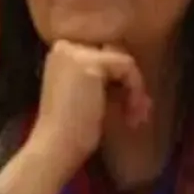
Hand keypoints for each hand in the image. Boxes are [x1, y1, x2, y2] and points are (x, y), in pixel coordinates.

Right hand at [27, 40, 150, 182]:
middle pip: (114, 54)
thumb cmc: (71, 130)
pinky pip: (127, 66)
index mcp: (60, 53)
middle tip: (137, 114)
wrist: (56, 147)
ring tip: (134, 117)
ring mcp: (76, 52)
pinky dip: (135, 89)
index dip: (119, 80)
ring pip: (123, 61)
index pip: (102, 55)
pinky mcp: (91, 63)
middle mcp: (65, 46)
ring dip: (135, 90)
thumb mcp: (87, 96)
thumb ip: (104, 80)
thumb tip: (137, 80)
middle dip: (130, 84)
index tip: (127, 109)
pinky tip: (130, 113)